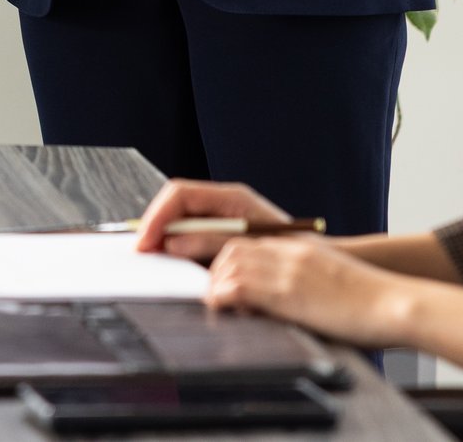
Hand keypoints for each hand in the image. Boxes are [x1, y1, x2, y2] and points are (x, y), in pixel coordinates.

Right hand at [131, 178, 291, 261]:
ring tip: (152, 258)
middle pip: (175, 204)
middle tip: (142, 253)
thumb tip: (172, 242)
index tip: (145, 241)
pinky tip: (171, 262)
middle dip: (155, 226)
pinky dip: (176, 247)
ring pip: (179, 220)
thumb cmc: (293, 256)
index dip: (158, 215)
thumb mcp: (249, 248)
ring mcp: (223, 219)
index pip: (180, 194)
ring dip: (163, 237)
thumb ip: (210, 241)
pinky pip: (189, 235)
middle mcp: (225, 203)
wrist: (321, 270)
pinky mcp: (223, 236)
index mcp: (232, 198)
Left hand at [206, 235, 412, 349]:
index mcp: (301, 248)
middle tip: (211, 291)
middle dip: (213, 267)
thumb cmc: (373, 303)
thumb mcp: (333, 281)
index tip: (218, 276)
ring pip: (230, 264)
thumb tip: (282, 304)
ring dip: (216, 284)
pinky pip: (239, 286)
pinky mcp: (289, 293)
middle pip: (231, 247)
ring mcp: (288, 270)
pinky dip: (224, 297)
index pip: (247, 240)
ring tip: (219, 304)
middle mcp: (291, 252)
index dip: (225, 257)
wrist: (397, 305)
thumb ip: (304, 283)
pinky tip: (227, 310)